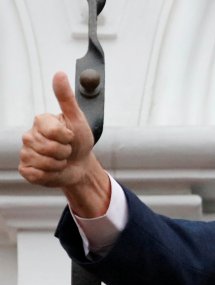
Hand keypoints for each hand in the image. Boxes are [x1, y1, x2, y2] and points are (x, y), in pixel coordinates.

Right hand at [20, 71, 95, 187]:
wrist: (81, 164)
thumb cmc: (79, 141)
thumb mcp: (77, 118)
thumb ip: (66, 98)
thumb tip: (59, 74)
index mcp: (41, 122)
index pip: (53, 131)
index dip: (67, 137)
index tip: (70, 136)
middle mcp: (30, 136)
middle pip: (49, 148)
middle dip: (64, 152)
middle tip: (66, 150)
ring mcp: (26, 153)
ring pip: (44, 162)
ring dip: (59, 164)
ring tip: (60, 159)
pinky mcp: (26, 169)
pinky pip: (36, 174)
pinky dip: (50, 175)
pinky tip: (52, 170)